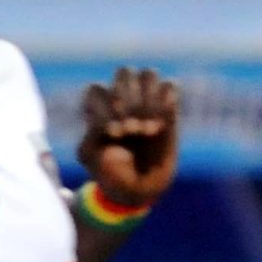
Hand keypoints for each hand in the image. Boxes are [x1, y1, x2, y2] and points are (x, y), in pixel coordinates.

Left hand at [80, 66, 181, 209]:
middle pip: (124, 72)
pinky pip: (170, 86)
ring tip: (148, 127)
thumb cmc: (109, 173)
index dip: (106, 109)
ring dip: (149, 99)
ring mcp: (146, 103)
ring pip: (148, 73)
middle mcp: (121, 99)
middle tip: (131, 129)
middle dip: (129, 99)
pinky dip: (167, 102)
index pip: (98, 89)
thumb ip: (91, 135)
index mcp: (98, 107)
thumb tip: (112, 123)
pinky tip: (162, 125)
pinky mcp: (168, 111)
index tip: (114, 134)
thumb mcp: (90, 158)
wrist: (137, 189)